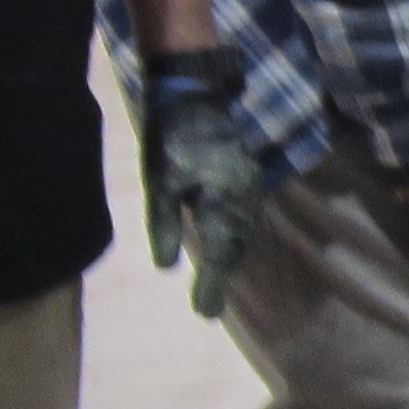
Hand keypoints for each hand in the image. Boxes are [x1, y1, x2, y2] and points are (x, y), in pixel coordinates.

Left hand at [133, 55, 261, 319]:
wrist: (196, 93)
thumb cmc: (171, 137)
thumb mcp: (160, 182)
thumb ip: (165, 225)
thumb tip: (167, 267)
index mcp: (220, 203)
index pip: (218, 255)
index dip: (210, 287)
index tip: (202, 314)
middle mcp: (241, 201)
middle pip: (235, 248)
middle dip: (222, 277)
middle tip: (207, 306)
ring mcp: (248, 188)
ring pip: (242, 234)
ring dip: (230, 259)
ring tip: (215, 281)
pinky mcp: (245, 178)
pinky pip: (244, 218)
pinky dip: (234, 238)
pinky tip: (223, 243)